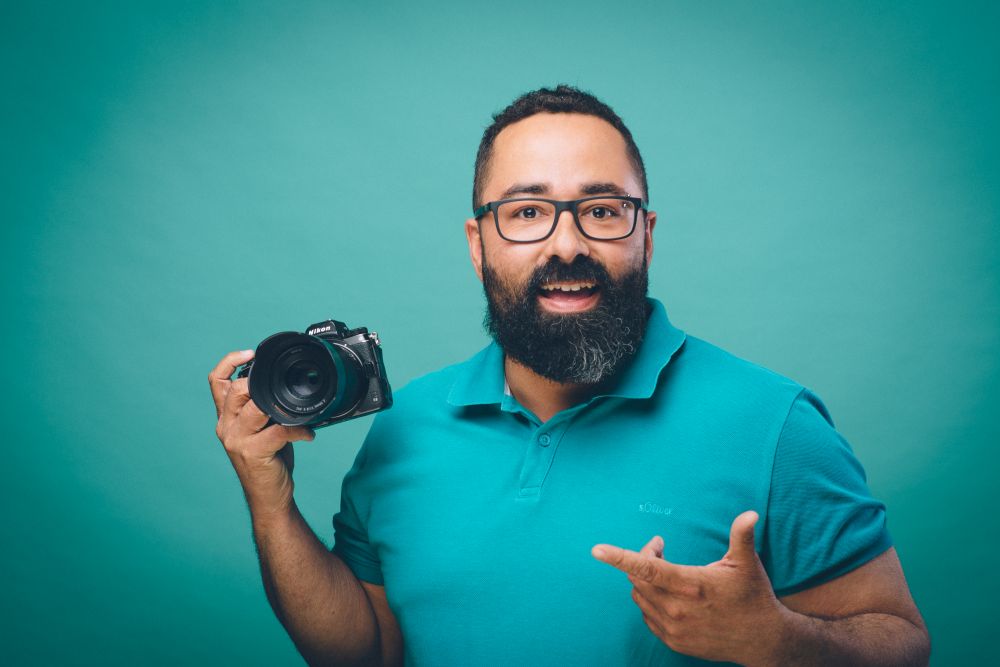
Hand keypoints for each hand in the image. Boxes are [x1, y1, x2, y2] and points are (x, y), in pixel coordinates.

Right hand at [209, 350, 314, 513]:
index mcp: (225, 417)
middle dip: (259, 383)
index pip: (216, 381)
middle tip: (282, 390)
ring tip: (298, 413)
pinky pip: (279, 431)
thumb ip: (263, 408)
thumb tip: (287, 385)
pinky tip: (308, 434)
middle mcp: (226, 426)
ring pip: (255, 407)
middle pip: (236, 390)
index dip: (229, 361)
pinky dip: (298, 429)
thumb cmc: (268, 459)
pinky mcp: (253, 453)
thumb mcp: (260, 429)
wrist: (269, 496)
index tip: (250, 353)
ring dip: (282, 406)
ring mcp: (237, 440)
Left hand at [592, 511, 785, 665]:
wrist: (763, 640)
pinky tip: (666, 594)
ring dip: (643, 580)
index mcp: (691, 584)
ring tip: (664, 571)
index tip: (597, 550)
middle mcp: (677, 608)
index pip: (646, 568)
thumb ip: (741, 536)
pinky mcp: (674, 641)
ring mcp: (674, 628)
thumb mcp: (748, 564)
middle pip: (638, 579)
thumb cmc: (753, 596)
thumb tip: (749, 513)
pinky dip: (649, 600)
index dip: (619, 557)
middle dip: (642, 559)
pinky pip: (647, 615)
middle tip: (659, 548)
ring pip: (639, 597)